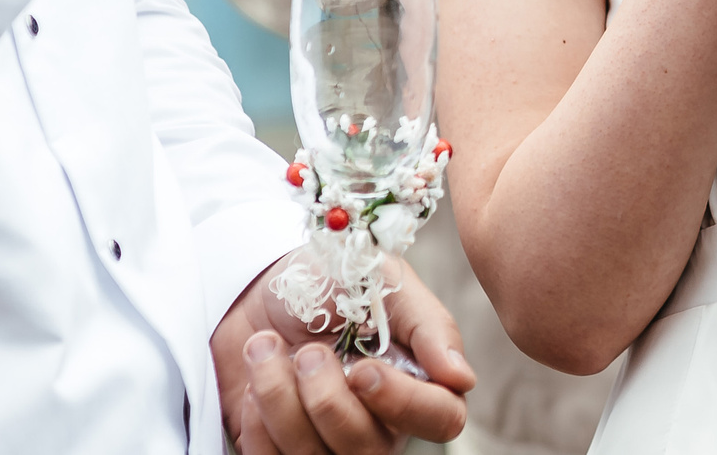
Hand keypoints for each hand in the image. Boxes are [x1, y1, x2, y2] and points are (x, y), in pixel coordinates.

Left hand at [214, 254, 473, 454]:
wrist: (257, 284)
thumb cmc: (332, 279)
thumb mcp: (386, 281)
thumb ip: (429, 325)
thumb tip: (462, 379)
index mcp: (417, 380)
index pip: (440, 419)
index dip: (403, 404)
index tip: (361, 370)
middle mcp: (379, 421)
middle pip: (368, 451)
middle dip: (326, 401)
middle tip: (308, 352)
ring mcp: (328, 442)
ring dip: (279, 400)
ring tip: (265, 350)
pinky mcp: (281, 450)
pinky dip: (254, 423)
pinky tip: (255, 384)